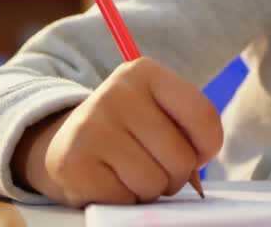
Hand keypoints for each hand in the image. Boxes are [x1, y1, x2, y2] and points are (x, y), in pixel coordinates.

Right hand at [12, 57, 223, 206]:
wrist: (63, 142)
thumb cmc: (126, 130)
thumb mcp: (156, 110)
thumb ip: (186, 129)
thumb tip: (195, 172)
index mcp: (144, 71)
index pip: (203, 116)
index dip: (207, 147)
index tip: (195, 153)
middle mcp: (116, 93)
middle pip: (182, 158)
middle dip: (175, 175)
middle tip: (151, 164)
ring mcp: (92, 128)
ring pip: (155, 183)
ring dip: (149, 190)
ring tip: (128, 172)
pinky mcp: (76, 164)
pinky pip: (126, 199)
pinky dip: (124, 199)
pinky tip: (108, 180)